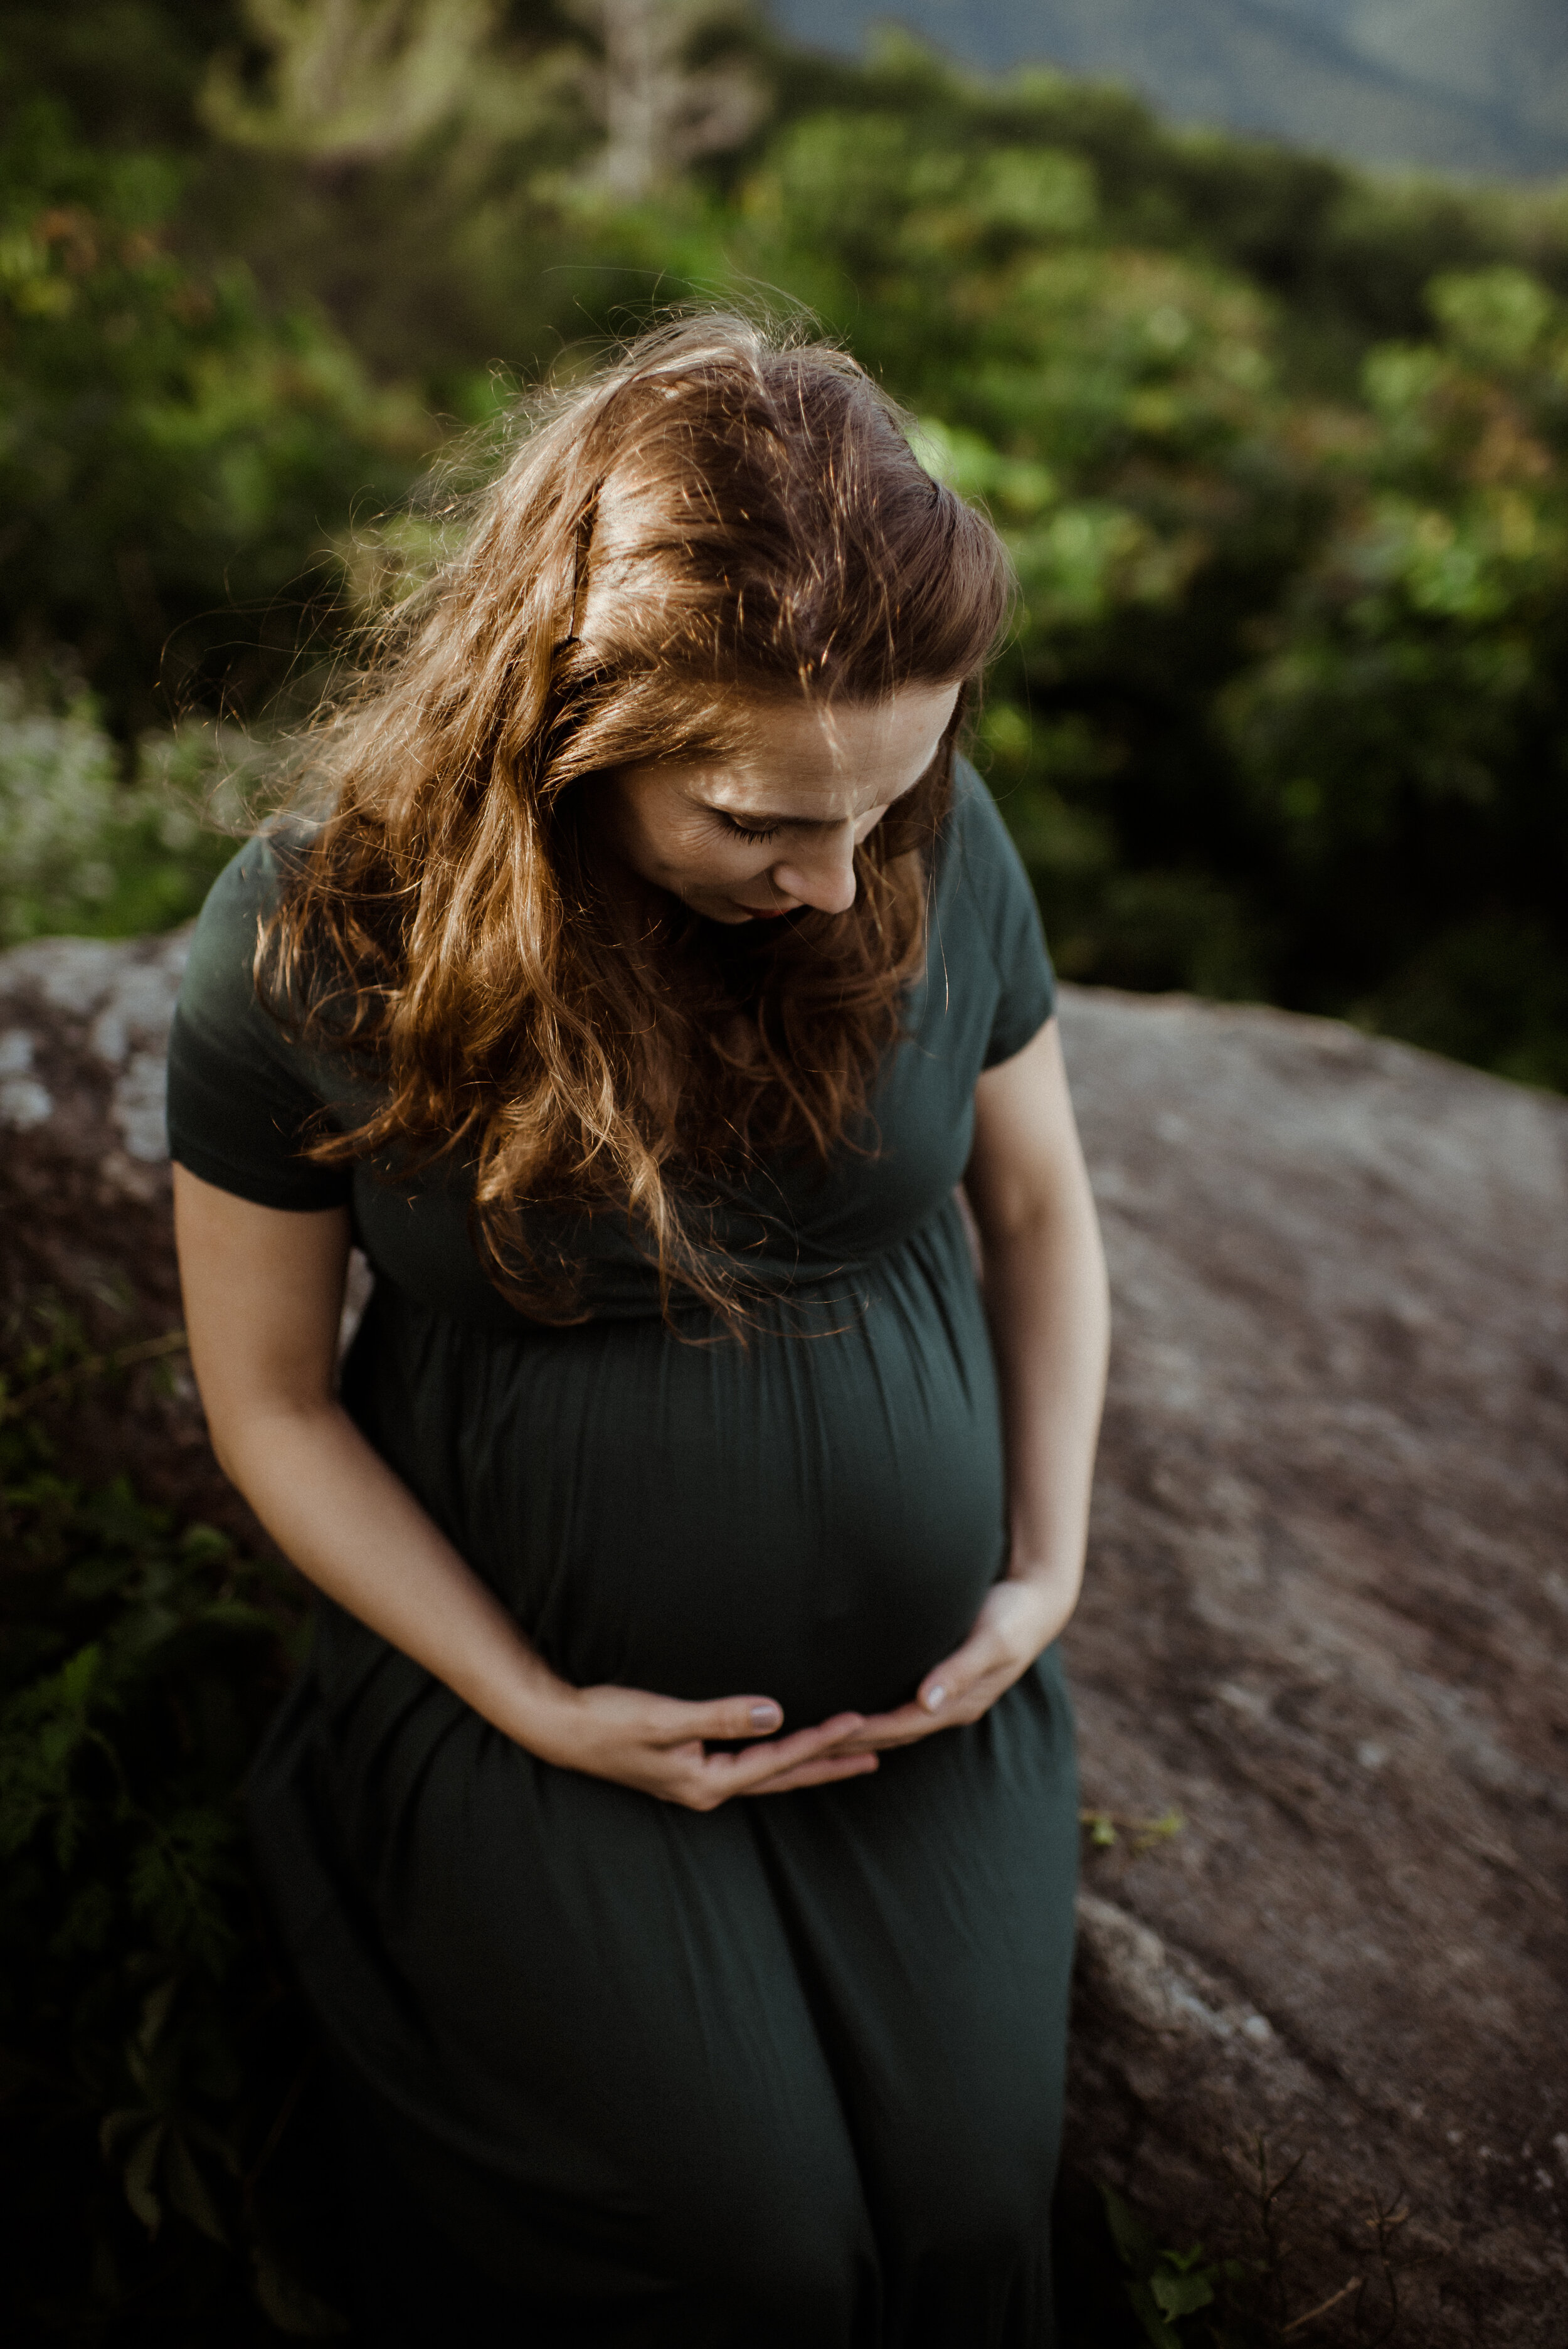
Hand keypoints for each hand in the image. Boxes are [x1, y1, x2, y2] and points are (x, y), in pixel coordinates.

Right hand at [530, 1683, 878, 1809]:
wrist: (562, 1729)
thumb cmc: (608, 1720)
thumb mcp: (664, 1718)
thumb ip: (722, 1717)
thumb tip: (777, 1713)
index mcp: (708, 1781)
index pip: (778, 1760)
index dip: (821, 1741)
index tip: (861, 1724)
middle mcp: (709, 1788)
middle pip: (784, 1777)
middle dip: (830, 1764)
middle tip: (877, 1755)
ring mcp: (700, 1781)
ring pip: (770, 1775)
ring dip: (810, 1763)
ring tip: (849, 1755)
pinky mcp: (691, 1767)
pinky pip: (750, 1767)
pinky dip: (779, 1758)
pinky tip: (788, 1750)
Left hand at [832, 1572, 1075, 1756]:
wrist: (1036, 1601)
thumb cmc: (1013, 1616)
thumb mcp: (992, 1640)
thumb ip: (960, 1669)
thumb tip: (928, 1701)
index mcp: (962, 1703)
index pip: (903, 1725)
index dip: (866, 1731)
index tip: (829, 1734)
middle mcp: (951, 1707)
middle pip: (894, 1734)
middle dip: (855, 1742)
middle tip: (809, 1745)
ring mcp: (947, 1697)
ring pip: (896, 1724)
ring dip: (861, 1733)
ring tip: (820, 1736)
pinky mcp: (941, 1680)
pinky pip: (901, 1706)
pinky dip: (875, 1713)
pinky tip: (851, 1707)